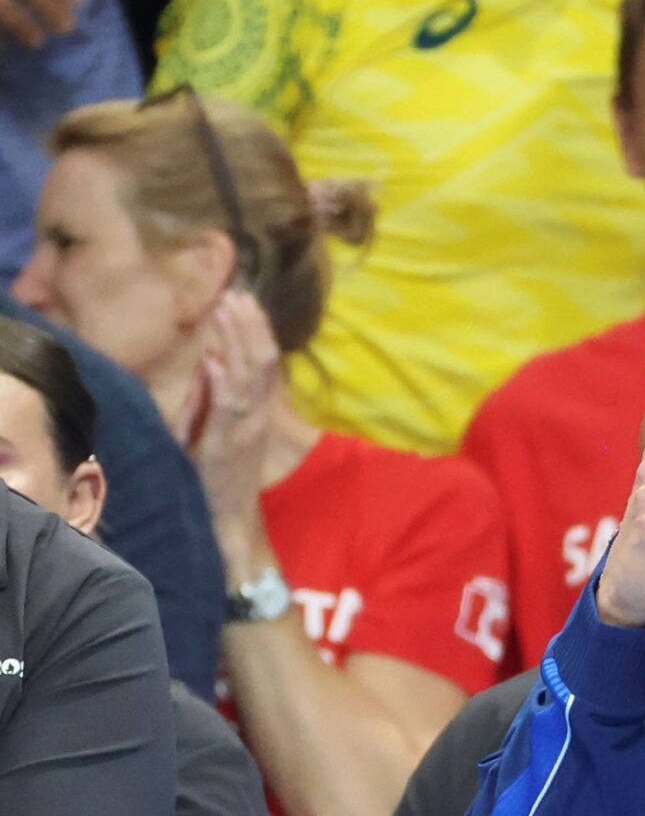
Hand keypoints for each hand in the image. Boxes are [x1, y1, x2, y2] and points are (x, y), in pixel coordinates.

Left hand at [185, 291, 285, 576]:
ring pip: (249, 379)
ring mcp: (246, 431)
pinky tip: (216, 363)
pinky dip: (223, 386)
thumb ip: (212, 397)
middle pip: (261, 363)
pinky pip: (228, 411)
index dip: (255, 330)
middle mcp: (257, 416)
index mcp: (257, 411)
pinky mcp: (229, 447)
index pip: (263, 363)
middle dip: (249, 327)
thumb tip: (210, 359)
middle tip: (238, 293)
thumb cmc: (220, 477)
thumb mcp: (216, 430)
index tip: (243, 298)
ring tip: (228, 313)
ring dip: (238, 344)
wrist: (232, 522)